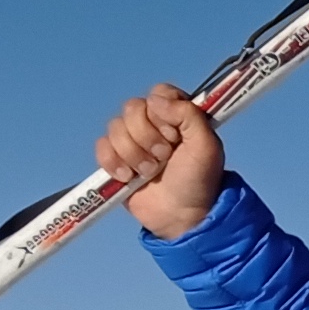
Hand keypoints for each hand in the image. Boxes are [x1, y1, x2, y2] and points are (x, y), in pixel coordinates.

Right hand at [97, 83, 226, 237]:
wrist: (181, 216)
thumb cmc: (199, 182)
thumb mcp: (207, 146)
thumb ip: (189, 114)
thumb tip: (156, 100)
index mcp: (177, 115)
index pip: (158, 93)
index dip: (162, 113)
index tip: (175, 135)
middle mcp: (153, 123)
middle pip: (132, 108)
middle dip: (147, 137)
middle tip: (164, 157)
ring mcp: (132, 141)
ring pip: (115, 127)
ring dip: (133, 154)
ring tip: (150, 172)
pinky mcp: (116, 159)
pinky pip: (101, 147)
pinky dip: (113, 163)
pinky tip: (130, 178)